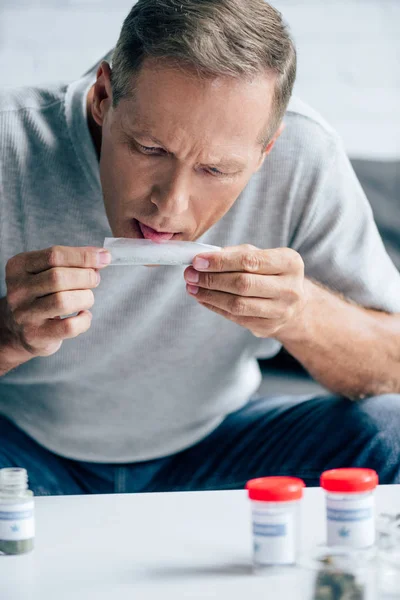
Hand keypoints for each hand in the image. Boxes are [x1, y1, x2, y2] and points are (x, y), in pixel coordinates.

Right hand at [4, 246, 110, 356]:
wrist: (19, 329)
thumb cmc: (41, 295)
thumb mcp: (47, 272)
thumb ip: (72, 262)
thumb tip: (102, 257)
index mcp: (19, 266)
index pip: (54, 256)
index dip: (84, 256)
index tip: (105, 257)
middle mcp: (18, 290)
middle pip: (58, 277)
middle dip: (86, 277)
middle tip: (94, 279)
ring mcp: (25, 314)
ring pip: (64, 301)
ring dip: (85, 297)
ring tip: (87, 298)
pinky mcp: (36, 335)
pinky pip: (69, 326)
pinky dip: (84, 320)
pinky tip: (83, 315)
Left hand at [184, 244, 306, 338]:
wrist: (294, 304)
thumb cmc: (271, 274)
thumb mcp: (261, 256)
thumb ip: (235, 254)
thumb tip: (203, 259)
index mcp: (290, 263)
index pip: (249, 261)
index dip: (220, 262)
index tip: (197, 261)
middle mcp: (290, 288)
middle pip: (242, 284)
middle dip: (211, 279)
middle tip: (190, 274)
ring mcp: (281, 311)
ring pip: (237, 304)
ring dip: (209, 295)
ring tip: (192, 287)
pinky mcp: (268, 327)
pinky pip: (235, 317)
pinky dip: (215, 306)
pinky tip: (202, 298)